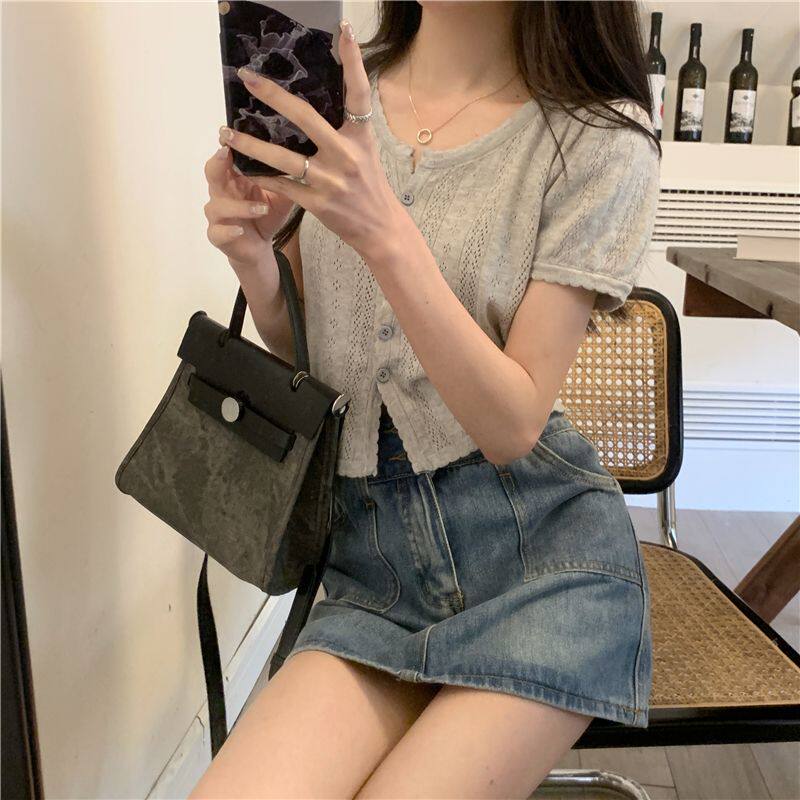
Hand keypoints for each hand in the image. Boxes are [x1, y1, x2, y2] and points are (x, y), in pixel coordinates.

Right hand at [203, 143, 295, 269]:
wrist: (259, 246)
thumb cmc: (266, 215)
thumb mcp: (281, 196)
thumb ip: (285, 179)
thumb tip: (303, 158)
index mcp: (235, 178)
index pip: (226, 157)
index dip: (227, 145)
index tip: (231, 131)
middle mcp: (222, 193)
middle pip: (212, 173)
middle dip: (218, 162)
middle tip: (227, 152)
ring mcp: (217, 215)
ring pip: (217, 206)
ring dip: (239, 206)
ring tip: (261, 208)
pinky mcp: (218, 236)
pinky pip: (217, 232)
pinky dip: (228, 231)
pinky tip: (240, 230)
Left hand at [217, 20, 403, 262]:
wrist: (380, 229)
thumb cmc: (369, 186)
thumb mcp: (364, 152)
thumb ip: (342, 128)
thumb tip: (313, 100)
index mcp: (360, 138)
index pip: (359, 94)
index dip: (353, 61)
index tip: (343, 30)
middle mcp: (346, 155)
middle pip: (305, 118)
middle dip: (273, 96)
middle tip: (247, 78)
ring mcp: (330, 180)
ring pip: (283, 157)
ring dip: (250, 144)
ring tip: (226, 131)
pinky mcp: (318, 203)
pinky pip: (281, 185)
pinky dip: (259, 175)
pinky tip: (240, 165)